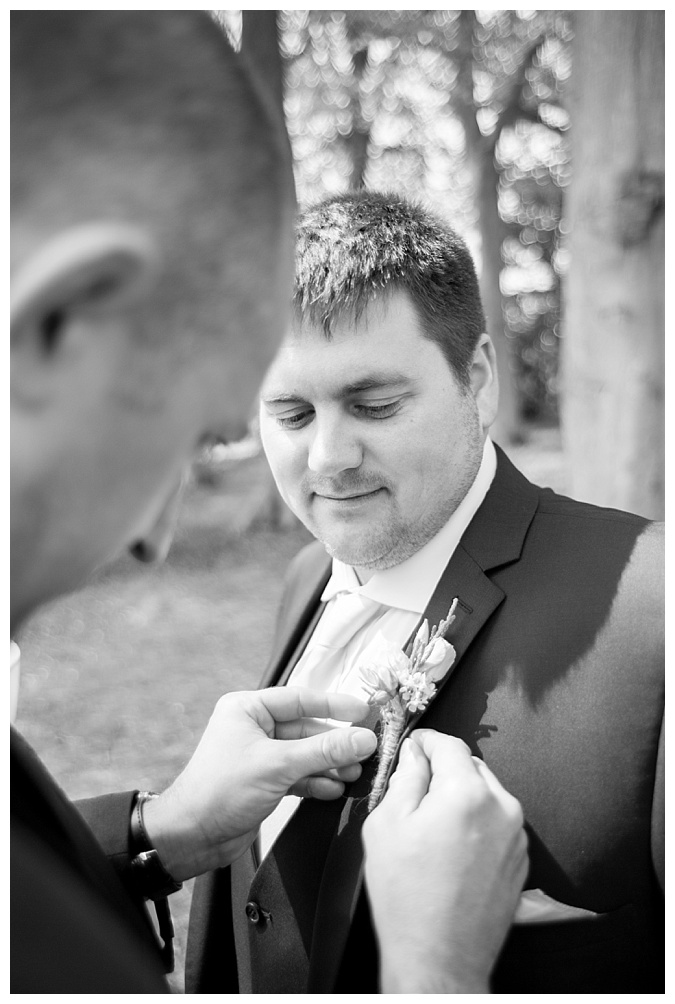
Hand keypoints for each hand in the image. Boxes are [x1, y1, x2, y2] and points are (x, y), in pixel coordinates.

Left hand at [143, 687, 375, 879]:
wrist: (191, 837)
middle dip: (335, 743)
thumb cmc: (220, 791)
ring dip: (329, 765)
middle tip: (365, 751)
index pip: (300, 699)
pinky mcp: (265, 782)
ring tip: (354, 774)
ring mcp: (260, 756)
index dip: (334, 705)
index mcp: (248, 709)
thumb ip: (324, 751)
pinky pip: (299, 775)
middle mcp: (254, 728)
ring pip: (305, 754)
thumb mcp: (278, 765)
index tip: (363, 712)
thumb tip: (364, 738)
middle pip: (306, 729)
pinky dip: (317, 782)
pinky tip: (334, 790)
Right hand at [362, 730, 527, 993]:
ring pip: (486, 794)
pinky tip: (452, 853)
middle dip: (444, 772)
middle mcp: (501, 807)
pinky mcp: (521, 860)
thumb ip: (405, 778)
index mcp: (467, 793)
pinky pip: (497, 824)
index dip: (426, 742)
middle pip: (470, 767)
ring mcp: (516, 836)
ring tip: (433, 832)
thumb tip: (415, 755)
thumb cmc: (407, 898)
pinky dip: (477, 825)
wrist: (439, 959)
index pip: (449, 744)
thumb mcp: (386, 825)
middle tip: (416, 795)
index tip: (413, 748)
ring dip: (462, 799)